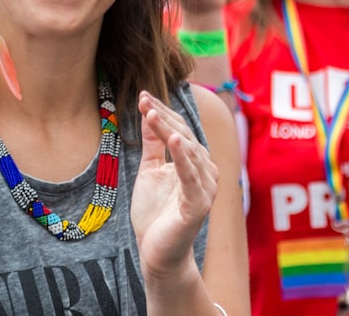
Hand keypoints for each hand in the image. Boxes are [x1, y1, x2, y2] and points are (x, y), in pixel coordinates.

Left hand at [131, 91, 217, 279]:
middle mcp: (205, 173)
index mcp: (195, 164)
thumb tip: (148, 111)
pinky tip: (175, 139)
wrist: (156, 253)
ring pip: (189, 152)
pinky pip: (191, 177)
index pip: (180, 130)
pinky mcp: (198, 205)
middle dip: (163, 116)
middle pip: (185, 136)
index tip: (143, 95)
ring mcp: (205, 189)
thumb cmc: (155, 213)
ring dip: (170, 131)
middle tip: (144, 99)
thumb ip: (153, 144)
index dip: (162, 112)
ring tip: (152, 113)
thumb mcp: (150, 170)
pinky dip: (184, 157)